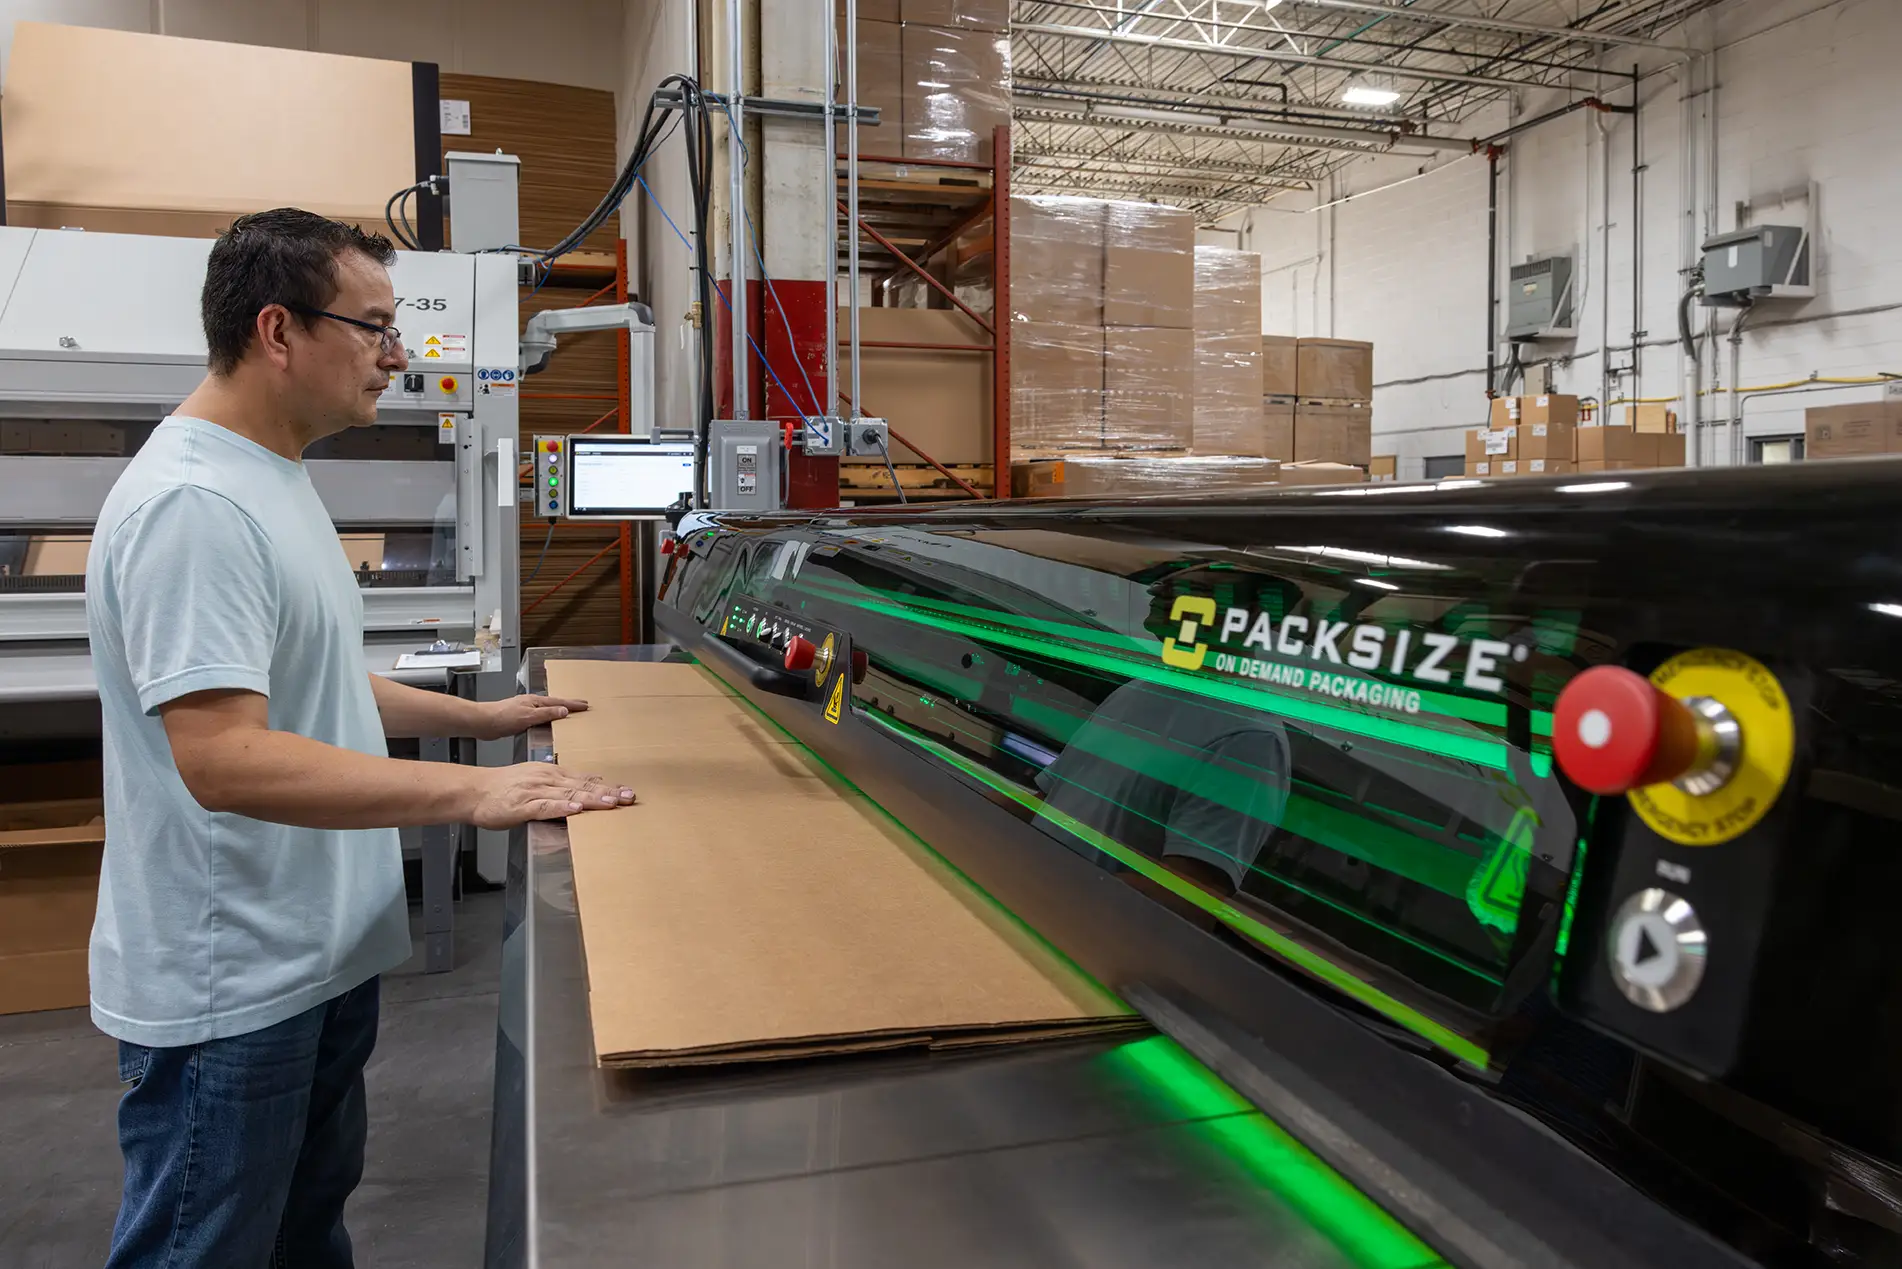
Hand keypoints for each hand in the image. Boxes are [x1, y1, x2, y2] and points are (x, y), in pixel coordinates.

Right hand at [468, 761, 634, 828]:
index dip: (607, 785)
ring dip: (592, 798)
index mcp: (551, 773)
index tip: (626, 790)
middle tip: (629, 796)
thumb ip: (558, 784)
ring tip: (612, 802)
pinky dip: (562, 808)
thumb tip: (582, 787)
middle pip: (582, 785)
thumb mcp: (534, 779)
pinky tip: (576, 810)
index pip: (584, 779)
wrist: (474, 791)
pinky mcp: (523, 806)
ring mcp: (535, 792)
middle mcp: (547, 779)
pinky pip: (546, 807)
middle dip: (608, 791)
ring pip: (569, 795)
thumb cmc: (502, 788)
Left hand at [474, 694, 589, 740]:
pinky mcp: (520, 717)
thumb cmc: (502, 718)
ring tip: (570, 713)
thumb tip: (564, 710)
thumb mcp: (528, 717)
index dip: (573, 704)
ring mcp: (525, 709)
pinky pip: (540, 716)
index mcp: (535, 701)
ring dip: (559, 710)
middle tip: (582, 706)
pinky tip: (549, 723)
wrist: (483, 722)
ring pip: (547, 709)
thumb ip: (546, 714)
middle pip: (555, 703)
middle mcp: (531, 703)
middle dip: (569, 704)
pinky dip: (548, 717)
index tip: (585, 705)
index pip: (559, 702)